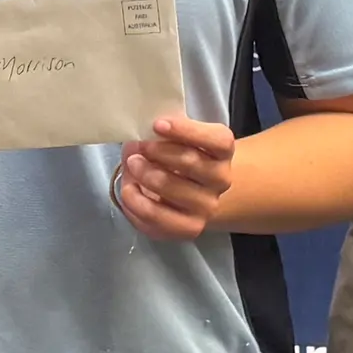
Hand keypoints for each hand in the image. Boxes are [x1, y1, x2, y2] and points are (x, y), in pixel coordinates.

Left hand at [113, 113, 236, 241]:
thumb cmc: (178, 156)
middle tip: (137, 147)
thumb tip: (138, 134)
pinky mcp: (189, 228)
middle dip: (157, 152)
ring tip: (132, 165)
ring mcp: (207, 206)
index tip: (157, 125)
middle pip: (190, 162)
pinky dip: (135, 200)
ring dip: (144, 174)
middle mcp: (221, 179)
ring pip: (171, 189)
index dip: (186, 130)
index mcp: (223, 151)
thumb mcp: (175, 137)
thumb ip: (164, 132)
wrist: (192, 194)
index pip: (217, 140)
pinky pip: (155, 216)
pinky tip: (129, 189)